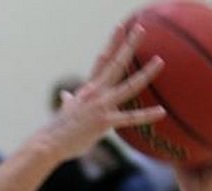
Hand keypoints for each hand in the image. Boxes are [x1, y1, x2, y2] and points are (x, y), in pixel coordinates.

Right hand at [33, 25, 165, 162]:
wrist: (50, 142)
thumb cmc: (58, 130)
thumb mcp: (66, 110)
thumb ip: (69, 101)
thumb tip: (65, 96)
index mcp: (89, 88)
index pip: (102, 60)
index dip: (112, 42)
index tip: (121, 27)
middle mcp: (96, 92)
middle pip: (116, 63)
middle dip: (128, 45)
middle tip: (140, 28)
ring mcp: (101, 106)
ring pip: (128, 87)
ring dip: (145, 74)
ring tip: (160, 61)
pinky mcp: (104, 122)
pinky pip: (130, 118)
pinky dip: (147, 115)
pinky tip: (161, 111)